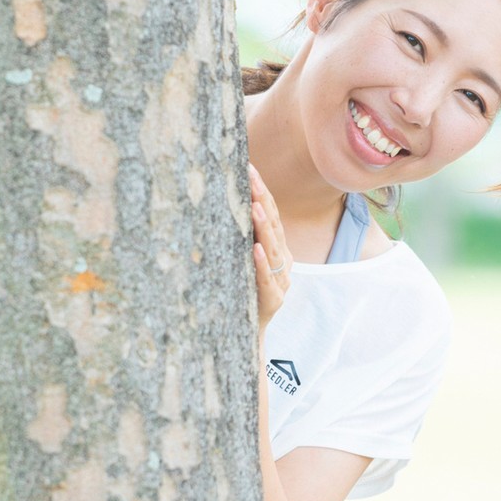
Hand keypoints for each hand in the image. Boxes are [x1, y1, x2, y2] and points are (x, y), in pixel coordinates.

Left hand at [249, 163, 290, 332]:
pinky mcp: (272, 301)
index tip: (248, 167)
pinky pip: (266, 280)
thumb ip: (239, 235)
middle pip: (273, 225)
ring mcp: (280, 281)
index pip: (270, 213)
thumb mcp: (240, 259)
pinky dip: (261, 263)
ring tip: (254, 206)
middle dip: (262, 198)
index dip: (261, 190)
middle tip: (250, 175)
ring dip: (263, 226)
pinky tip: (255, 249)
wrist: (244, 333)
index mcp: (277, 248)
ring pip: (273, 249)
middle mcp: (282, 261)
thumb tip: (218, 201)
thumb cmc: (240, 291)